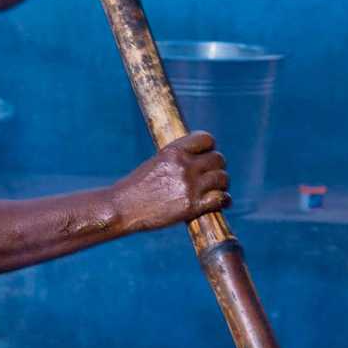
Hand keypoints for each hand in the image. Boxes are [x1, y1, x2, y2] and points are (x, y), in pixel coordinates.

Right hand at [113, 132, 230, 232]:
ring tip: (217, 190)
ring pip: (222, 179)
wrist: (123, 208)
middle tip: (213, 177)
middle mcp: (184, 165)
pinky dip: (224, 201)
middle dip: (217, 167)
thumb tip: (195, 161)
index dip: (209, 148)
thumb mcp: (155, 163)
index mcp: (173, 151)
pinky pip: (220, 199)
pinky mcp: (191, 206)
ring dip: (222, 185)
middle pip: (218, 159)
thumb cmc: (136, 188)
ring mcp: (189, 186)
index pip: (206, 139)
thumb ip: (176, 159)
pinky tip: (222, 202)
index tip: (206, 156)